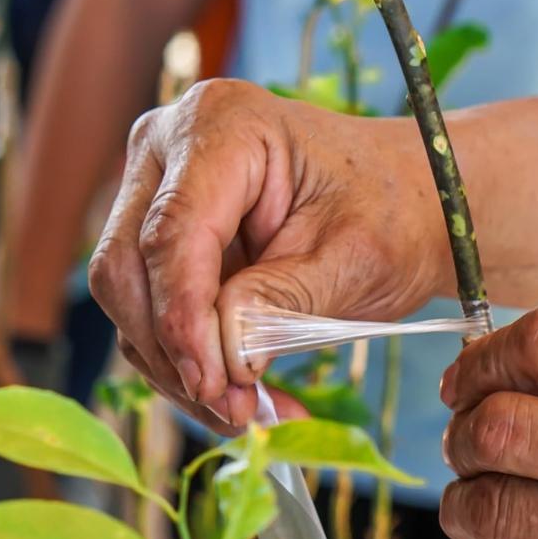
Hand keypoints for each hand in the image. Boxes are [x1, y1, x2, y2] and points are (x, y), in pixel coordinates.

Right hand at [88, 79, 449, 428]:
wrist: (410, 204)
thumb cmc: (393, 212)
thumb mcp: (354, 258)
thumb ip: (285, 300)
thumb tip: (226, 356)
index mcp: (223, 125)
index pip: (172, 232)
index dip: (184, 318)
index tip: (216, 385)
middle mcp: (170, 150)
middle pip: (127, 267)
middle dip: (176, 352)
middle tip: (237, 412)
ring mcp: (158, 194)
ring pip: (130, 302)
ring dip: (181, 371)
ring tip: (252, 413)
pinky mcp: (163, 244)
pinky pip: (151, 316)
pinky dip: (190, 366)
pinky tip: (245, 397)